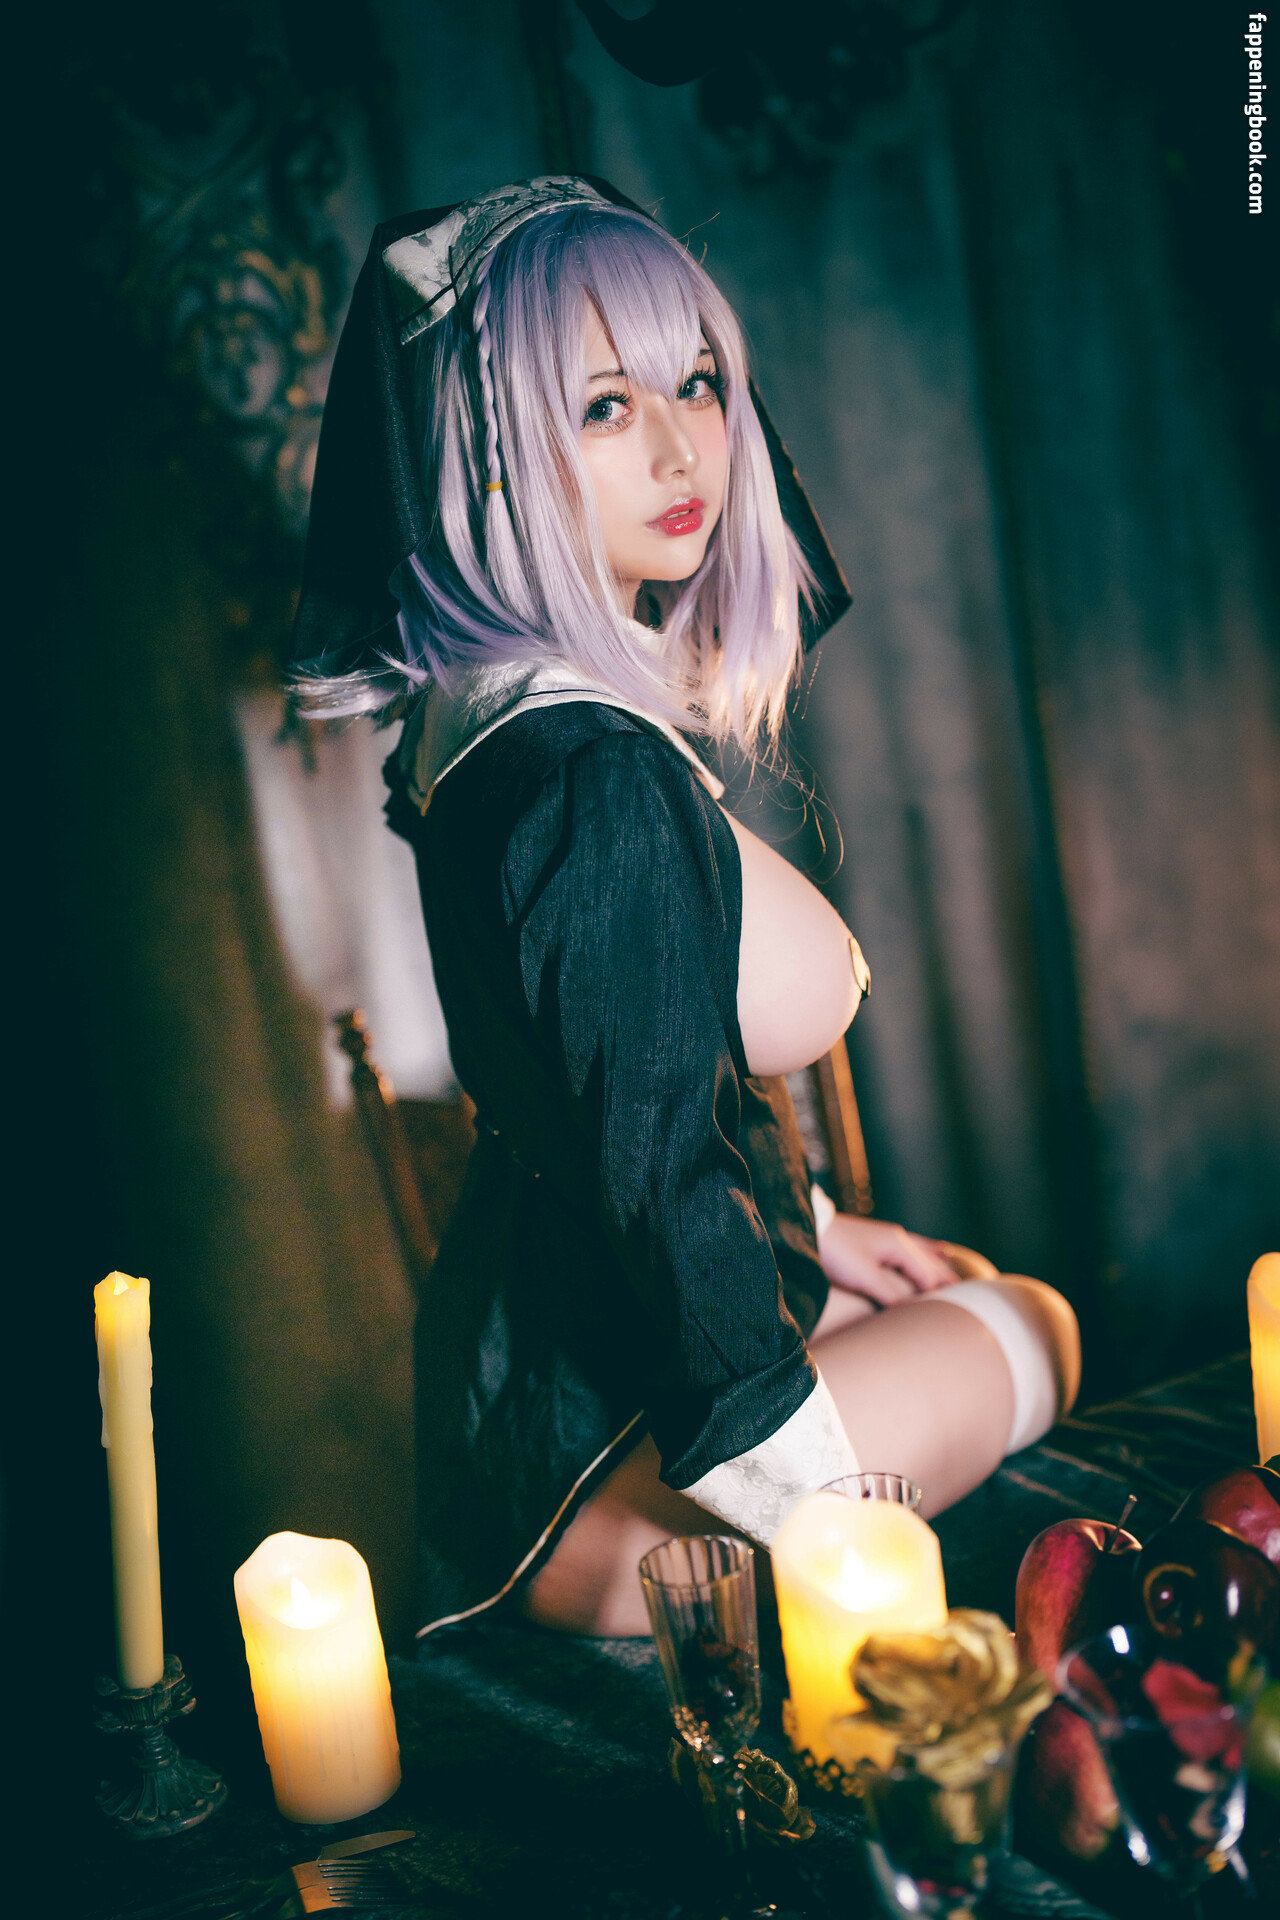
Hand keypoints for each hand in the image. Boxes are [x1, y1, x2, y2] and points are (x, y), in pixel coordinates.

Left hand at [816, 1214, 958, 1307]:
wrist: (807, 1229)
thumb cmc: (834, 1252)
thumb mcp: (864, 1276)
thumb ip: (892, 1293)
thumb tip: (915, 1311)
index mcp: (899, 1245)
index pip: (929, 1276)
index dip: (942, 1296)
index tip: (958, 1314)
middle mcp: (898, 1239)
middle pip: (932, 1264)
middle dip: (950, 1281)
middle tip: (973, 1299)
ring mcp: (888, 1238)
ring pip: (924, 1255)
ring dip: (941, 1269)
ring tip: (961, 1280)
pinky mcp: (876, 1242)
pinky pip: (912, 1249)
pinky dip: (928, 1254)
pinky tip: (938, 1250)